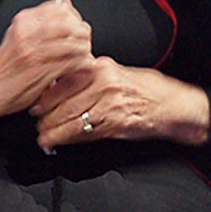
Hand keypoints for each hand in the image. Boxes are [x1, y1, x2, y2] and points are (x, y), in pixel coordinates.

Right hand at [0, 0, 93, 125]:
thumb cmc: (3, 67)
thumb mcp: (18, 35)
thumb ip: (41, 21)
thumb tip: (64, 5)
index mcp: (23, 21)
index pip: (59, 8)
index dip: (73, 17)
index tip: (75, 26)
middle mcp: (28, 34)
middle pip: (69, 24)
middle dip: (81, 33)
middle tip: (83, 42)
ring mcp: (35, 53)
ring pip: (74, 43)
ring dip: (83, 51)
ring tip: (81, 56)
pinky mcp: (42, 72)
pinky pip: (72, 63)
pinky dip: (80, 65)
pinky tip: (78, 69)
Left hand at [32, 58, 210, 147]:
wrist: (174, 106)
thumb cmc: (150, 90)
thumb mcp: (119, 73)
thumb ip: (93, 77)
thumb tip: (64, 84)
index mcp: (103, 68)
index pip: (65, 81)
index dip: (46, 95)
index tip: (36, 102)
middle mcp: (105, 84)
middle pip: (65, 101)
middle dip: (46, 115)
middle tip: (36, 122)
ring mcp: (110, 105)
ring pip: (71, 118)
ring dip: (53, 130)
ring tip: (43, 136)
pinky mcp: (115, 124)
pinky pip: (84, 133)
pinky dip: (67, 139)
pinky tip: (57, 142)